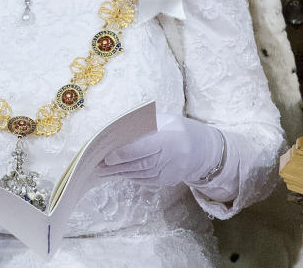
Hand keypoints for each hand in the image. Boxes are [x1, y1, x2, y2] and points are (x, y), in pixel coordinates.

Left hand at [97, 113, 225, 187]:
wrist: (204, 150)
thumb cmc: (178, 129)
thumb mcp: (164, 121)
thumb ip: (142, 126)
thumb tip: (116, 132)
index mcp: (170, 137)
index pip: (144, 147)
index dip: (125, 153)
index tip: (107, 156)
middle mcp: (173, 157)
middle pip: (141, 164)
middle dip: (117, 166)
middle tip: (97, 166)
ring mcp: (172, 172)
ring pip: (141, 175)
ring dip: (120, 174)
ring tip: (102, 171)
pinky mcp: (169, 181)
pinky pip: (146, 180)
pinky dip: (131, 177)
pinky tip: (118, 174)